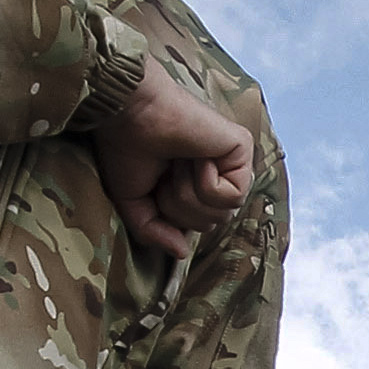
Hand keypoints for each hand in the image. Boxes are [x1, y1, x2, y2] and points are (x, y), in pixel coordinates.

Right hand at [96, 68, 255, 259]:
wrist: (127, 115)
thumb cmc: (126, 149)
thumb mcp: (134, 203)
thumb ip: (155, 232)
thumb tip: (182, 253)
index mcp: (194, 183)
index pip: (197, 226)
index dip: (170, 215)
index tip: (154, 183)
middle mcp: (216, 172)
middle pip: (211, 224)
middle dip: (179, 206)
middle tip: (165, 170)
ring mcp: (231, 160)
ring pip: (222, 214)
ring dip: (188, 193)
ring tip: (177, 160)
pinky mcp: (242, 149)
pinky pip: (232, 196)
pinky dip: (204, 182)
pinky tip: (195, 155)